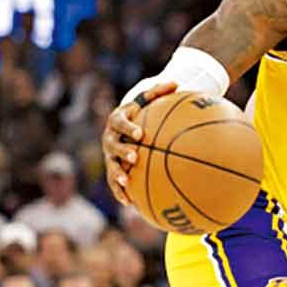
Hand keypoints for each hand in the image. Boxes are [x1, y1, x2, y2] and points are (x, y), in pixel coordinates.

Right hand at [102, 82, 179, 205]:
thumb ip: (160, 92)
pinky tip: (129, 203)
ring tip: (127, 182)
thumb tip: (177, 83)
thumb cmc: (141, 111)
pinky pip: (114, 182)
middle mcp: (110, 137)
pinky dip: (120, 191)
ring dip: (117, 175)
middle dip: (122, 151)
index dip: (128, 128)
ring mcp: (109, 154)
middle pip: (113, 145)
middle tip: (134, 157)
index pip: (121, 122)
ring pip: (111, 165)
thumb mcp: (148, 100)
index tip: (140, 134)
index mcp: (118, 119)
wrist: (124, 125)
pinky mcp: (112, 168)